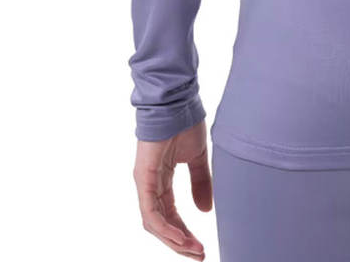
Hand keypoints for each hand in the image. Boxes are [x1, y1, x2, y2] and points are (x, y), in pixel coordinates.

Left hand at [133, 120, 212, 258]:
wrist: (178, 102)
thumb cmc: (185, 123)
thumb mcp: (197, 158)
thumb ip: (200, 183)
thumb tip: (205, 210)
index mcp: (162, 180)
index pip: (170, 215)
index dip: (185, 232)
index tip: (200, 246)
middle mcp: (150, 185)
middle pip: (161, 224)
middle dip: (180, 243)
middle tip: (199, 255)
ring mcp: (145, 183)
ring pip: (155, 223)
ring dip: (174, 240)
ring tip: (193, 250)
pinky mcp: (144, 178)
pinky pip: (151, 212)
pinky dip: (165, 227)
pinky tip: (179, 237)